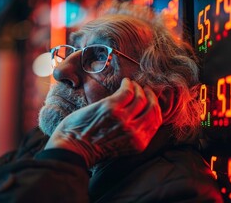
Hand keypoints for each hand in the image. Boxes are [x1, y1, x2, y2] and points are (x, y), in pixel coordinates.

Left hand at [45, 78, 162, 167]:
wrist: (73, 149)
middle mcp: (134, 131)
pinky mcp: (111, 108)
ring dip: (138, 88)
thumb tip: (138, 116)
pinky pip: (127, 91)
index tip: (150, 100)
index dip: (155, 107)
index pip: (156, 121)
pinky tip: (125, 82)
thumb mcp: (120, 147)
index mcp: (138, 143)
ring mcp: (123, 119)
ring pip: (141, 97)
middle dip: (150, 96)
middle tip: (145, 89)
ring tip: (132, 85)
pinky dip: (128, 84)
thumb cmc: (92, 148)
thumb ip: (132, 135)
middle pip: (152, 108)